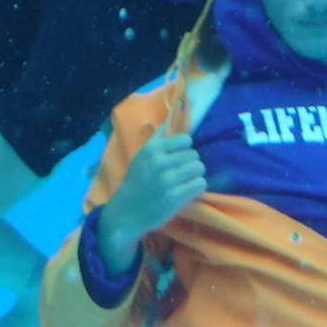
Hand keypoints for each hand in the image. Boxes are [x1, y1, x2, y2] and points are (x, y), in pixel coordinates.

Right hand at [99, 123, 204, 271]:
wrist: (127, 211)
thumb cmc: (137, 180)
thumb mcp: (142, 155)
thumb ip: (159, 137)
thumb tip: (173, 115)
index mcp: (151, 150)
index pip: (185, 140)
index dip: (185, 148)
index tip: (179, 156)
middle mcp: (159, 163)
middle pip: (194, 155)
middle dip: (191, 163)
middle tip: (182, 171)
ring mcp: (168, 181)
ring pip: (199, 168)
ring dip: (195, 174)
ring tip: (186, 179)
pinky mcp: (175, 198)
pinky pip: (200, 184)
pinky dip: (197, 186)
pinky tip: (188, 189)